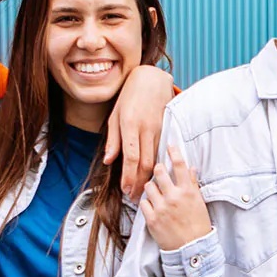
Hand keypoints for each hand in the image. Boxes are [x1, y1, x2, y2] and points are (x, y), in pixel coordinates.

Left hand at [106, 64, 175, 197]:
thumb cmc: (129, 96)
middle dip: (141, 182)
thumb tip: (109, 161)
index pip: (131, 157)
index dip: (129, 176)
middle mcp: (146, 128)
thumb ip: (113, 140)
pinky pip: (163, 151)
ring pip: (156, 159)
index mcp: (130, 125)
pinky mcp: (167, 129)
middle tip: (135, 197)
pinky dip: (158, 166)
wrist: (151, 80)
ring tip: (144, 190)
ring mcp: (159, 129)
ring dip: (150, 177)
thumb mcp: (115, 116)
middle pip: (146, 163)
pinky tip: (155, 175)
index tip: (126, 190)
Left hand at [141, 143, 210, 250]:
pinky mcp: (152, 219)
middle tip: (159, 173)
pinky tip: (153, 207)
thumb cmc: (198, 225)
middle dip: (158, 170)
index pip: (180, 165)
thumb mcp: (199, 203)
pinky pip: (143, 202)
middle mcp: (174, 197)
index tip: (170, 146)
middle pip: (159, 171)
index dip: (174, 153)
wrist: (192, 248)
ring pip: (148, 186)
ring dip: (151, 187)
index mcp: (188, 191)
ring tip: (156, 194)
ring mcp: (162, 207)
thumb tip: (190, 168)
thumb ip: (193, 184)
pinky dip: (147, 203)